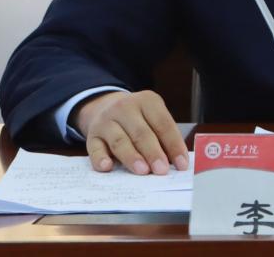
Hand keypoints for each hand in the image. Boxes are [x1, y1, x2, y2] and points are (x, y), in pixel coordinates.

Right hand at [74, 90, 189, 174]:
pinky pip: (95, 149)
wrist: (105, 106)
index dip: (174, 144)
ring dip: (131, 157)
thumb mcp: (152, 117)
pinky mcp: (92, 136)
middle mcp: (125, 108)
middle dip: (153, 153)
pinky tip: (107, 167)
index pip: (163, 123)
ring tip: (143, 171)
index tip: (181, 164)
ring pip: (119, 141)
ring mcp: (106, 121)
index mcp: (147, 101)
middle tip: (162, 170)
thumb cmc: (138, 119)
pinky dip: (101, 158)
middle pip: (141, 133)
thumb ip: (163, 137)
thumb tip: (177, 164)